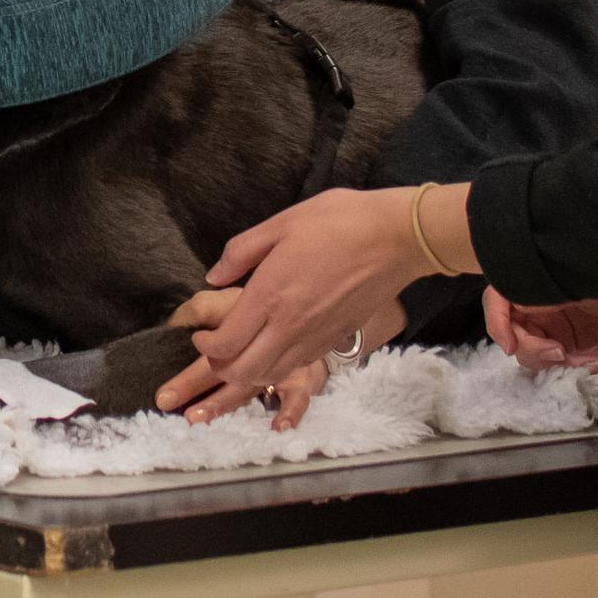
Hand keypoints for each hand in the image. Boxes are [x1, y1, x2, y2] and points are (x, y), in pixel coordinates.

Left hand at [154, 188, 422, 421]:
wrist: (396, 238)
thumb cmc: (339, 222)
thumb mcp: (281, 223)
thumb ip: (241, 252)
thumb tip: (213, 277)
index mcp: (270, 295)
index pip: (226, 345)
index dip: (205, 346)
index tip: (201, 333)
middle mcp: (291, 325)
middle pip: (244, 372)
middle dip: (221, 368)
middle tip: (216, 348)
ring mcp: (315, 337)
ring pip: (272, 375)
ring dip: (248, 372)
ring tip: (241, 352)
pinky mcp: (334, 338)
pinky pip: (297, 366)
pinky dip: (277, 367)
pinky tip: (273, 347)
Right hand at [483, 286, 597, 370]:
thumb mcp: (587, 284)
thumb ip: (550, 290)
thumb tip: (515, 298)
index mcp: (540, 282)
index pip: (499, 299)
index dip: (497, 323)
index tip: (512, 346)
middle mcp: (544, 302)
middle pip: (514, 332)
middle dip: (534, 349)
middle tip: (561, 355)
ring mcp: (560, 324)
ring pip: (536, 352)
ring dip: (559, 362)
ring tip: (591, 357)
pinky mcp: (577, 343)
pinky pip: (562, 362)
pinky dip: (576, 366)